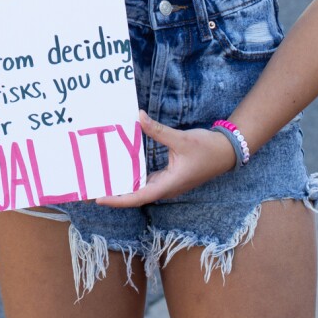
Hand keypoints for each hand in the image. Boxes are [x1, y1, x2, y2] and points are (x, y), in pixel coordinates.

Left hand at [97, 111, 236, 206]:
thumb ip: (158, 130)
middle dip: (114, 194)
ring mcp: (167, 183)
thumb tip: (138, 117)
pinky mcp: (169, 176)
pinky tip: (123, 168)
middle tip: (91, 189)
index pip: (138, 197)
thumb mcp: (182, 139)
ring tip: (102, 180)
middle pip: (135, 196)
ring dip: (123, 186)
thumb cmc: (207, 149)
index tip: (99, 198)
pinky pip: (147, 180)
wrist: (226, 152)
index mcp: (168, 185)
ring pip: (140, 188)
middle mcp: (166, 188)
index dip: (118, 199)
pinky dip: (133, 176)